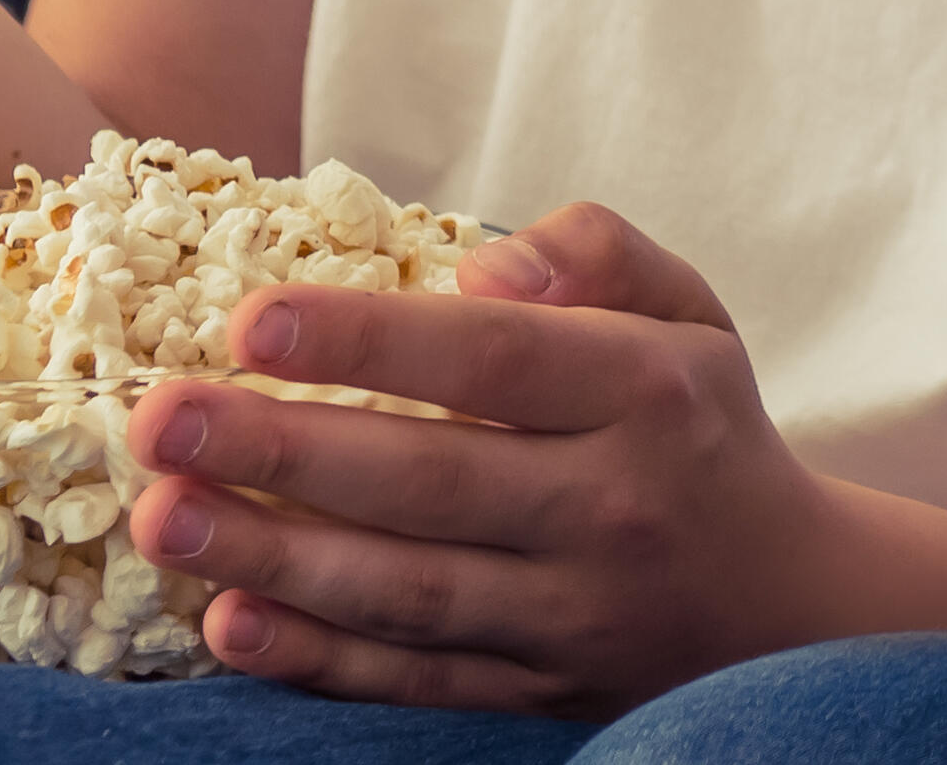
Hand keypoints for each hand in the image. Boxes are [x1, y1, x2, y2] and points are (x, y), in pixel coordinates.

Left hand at [124, 206, 859, 712]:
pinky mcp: (539, 695)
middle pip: (430, 480)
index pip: (494, 359)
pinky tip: (230, 625)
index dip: (368, 338)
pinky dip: (322, 662)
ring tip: (163, 517)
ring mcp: (573, 615)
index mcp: (646, 392)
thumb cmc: (701, 426)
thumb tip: (482, 260)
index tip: (249, 318)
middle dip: (282, 452)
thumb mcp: (686, 309)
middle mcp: (610, 507)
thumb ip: (596, 251)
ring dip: (274, 558)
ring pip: (408, 591)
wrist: (788, 605)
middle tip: (158, 420)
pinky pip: (419, 682)